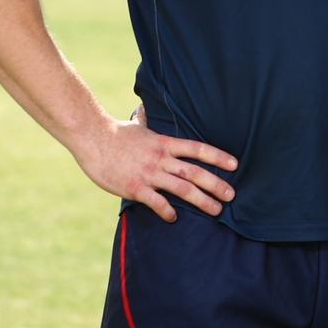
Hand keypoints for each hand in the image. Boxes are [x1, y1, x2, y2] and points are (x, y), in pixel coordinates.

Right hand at [79, 111, 237, 222]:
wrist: (92, 138)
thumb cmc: (114, 133)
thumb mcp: (135, 125)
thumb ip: (144, 120)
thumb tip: (143, 109)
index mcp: (164, 143)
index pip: (197, 149)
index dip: (217, 156)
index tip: (234, 165)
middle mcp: (161, 158)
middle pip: (194, 172)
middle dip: (216, 184)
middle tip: (232, 196)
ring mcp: (148, 173)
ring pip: (181, 188)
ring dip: (201, 200)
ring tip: (216, 210)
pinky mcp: (134, 187)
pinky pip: (155, 202)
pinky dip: (166, 210)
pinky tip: (174, 218)